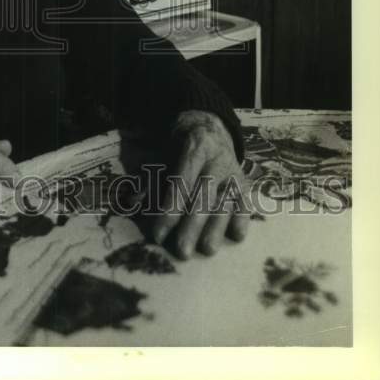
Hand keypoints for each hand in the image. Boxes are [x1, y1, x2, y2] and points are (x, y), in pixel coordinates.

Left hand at [150, 110, 250, 258]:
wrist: (209, 128)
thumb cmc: (179, 148)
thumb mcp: (163, 155)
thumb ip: (151, 179)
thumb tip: (134, 202)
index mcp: (193, 149)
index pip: (181, 183)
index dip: (170, 210)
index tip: (158, 235)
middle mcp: (216, 160)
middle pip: (204, 196)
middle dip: (192, 226)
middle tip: (182, 251)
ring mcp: (234, 172)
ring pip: (226, 202)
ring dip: (217, 227)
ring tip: (208, 249)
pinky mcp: (245, 183)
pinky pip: (246, 201)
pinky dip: (242, 218)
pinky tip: (236, 236)